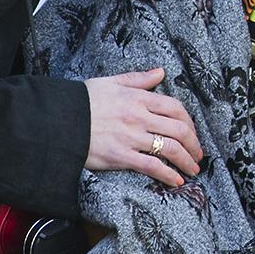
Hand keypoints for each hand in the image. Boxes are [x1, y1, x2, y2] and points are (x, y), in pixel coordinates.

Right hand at [85, 68, 204, 186]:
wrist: (56, 121)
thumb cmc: (81, 101)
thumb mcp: (110, 83)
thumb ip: (138, 79)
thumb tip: (161, 72)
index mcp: (138, 98)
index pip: (175, 108)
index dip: (190, 122)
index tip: (193, 133)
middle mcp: (138, 117)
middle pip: (178, 129)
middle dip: (194, 144)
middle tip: (198, 155)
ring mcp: (131, 137)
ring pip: (170, 148)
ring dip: (186, 161)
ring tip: (193, 170)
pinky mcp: (120, 156)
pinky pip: (151, 166)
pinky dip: (167, 175)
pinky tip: (176, 181)